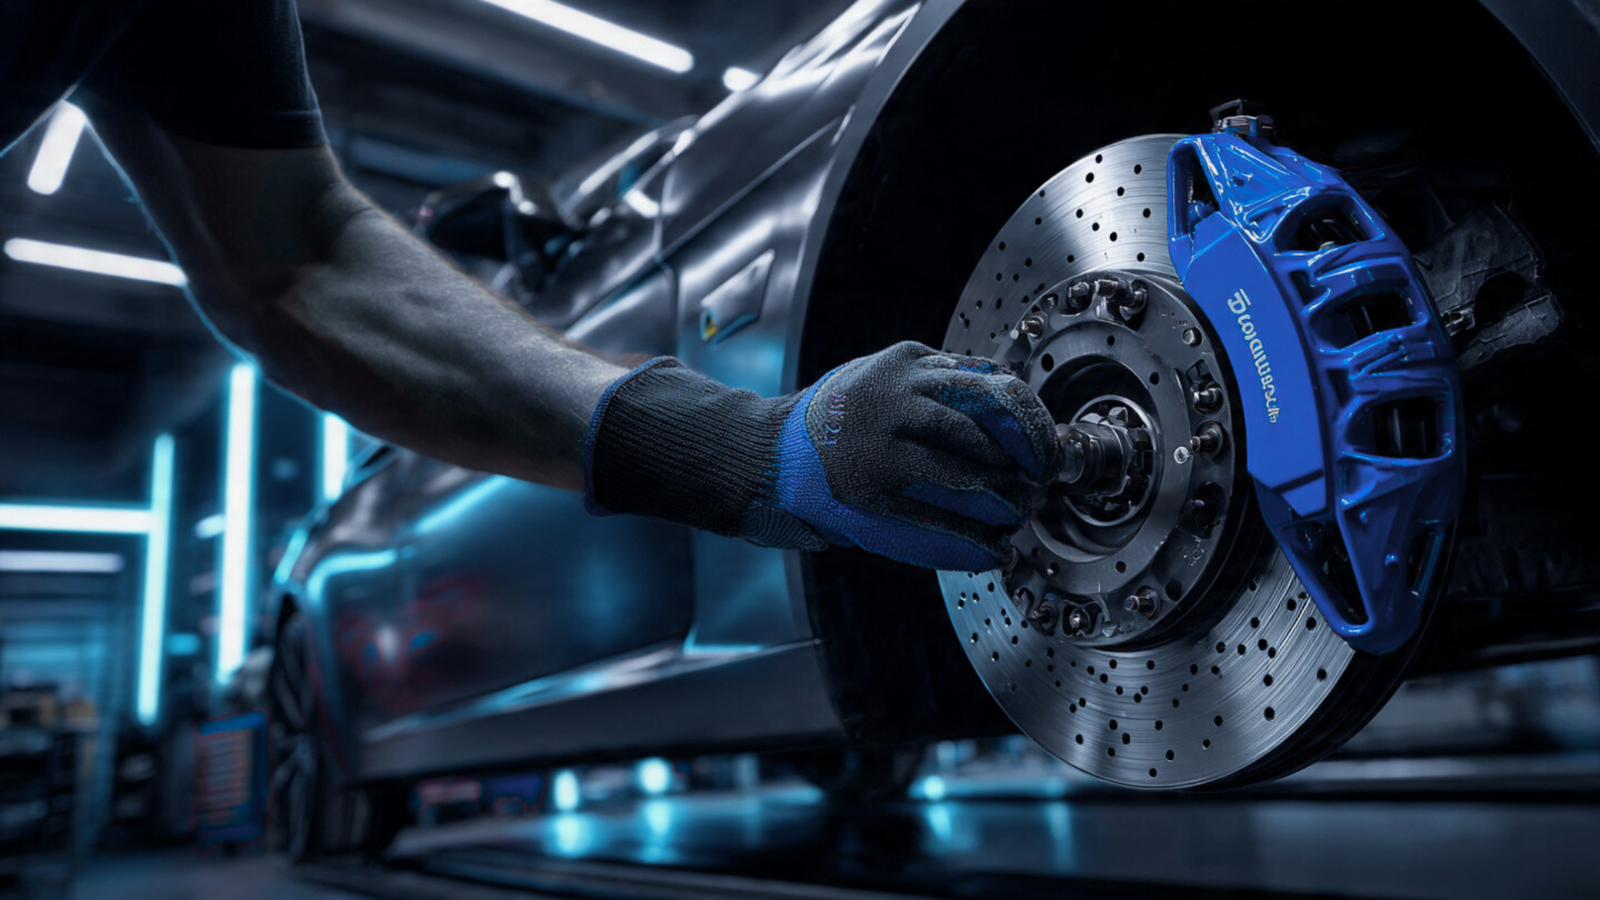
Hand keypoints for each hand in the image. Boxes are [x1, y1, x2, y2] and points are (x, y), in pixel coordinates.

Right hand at [747, 342, 1060, 569]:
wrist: (767, 449)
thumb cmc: (836, 418)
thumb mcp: (885, 378)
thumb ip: (937, 384)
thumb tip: (1009, 407)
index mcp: (909, 362)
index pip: (993, 383)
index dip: (1032, 421)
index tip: (1045, 449)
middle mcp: (898, 393)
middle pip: (989, 418)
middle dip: (1029, 455)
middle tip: (1040, 481)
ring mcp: (881, 439)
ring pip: (969, 467)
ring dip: (1005, 497)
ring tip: (1018, 514)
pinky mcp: (868, 486)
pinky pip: (935, 515)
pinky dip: (971, 536)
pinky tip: (992, 549)